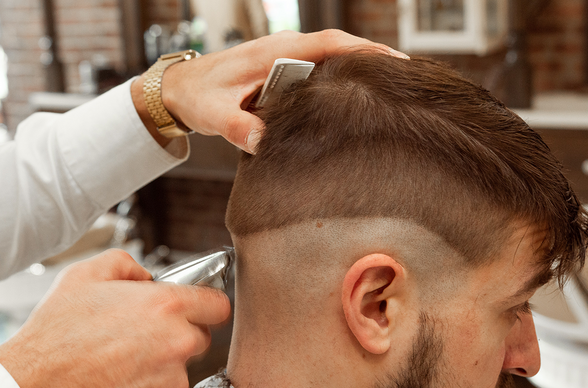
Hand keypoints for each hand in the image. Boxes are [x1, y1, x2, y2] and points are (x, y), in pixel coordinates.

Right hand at [0, 249, 229, 387]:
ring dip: (162, 368)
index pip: (218, 305)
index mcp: (167, 306)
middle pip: (199, 338)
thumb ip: (127, 264)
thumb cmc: (56, 336)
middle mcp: (177, 343)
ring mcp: (172, 383)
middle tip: (142, 337)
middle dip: (178, 335)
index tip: (197, 309)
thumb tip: (145, 275)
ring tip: (123, 364)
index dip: (206, 305)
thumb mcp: (86, 275)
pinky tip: (120, 387)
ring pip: (181, 371)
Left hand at [132, 29, 407, 152]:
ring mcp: (285, 58)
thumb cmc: (199, 94)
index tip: (396, 63)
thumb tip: (261, 143)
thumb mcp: (215, 113)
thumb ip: (237, 127)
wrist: (182, 88)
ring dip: (358, 69)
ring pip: (332, 58)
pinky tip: (353, 98)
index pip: (330, 44)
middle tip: (405, 83)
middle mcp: (285, 50)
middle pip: (340, 47)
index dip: (365, 50)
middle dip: (373, 60)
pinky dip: (340, 78)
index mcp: (275, 52)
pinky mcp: (283, 71)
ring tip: (389, 91)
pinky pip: (320, 70)